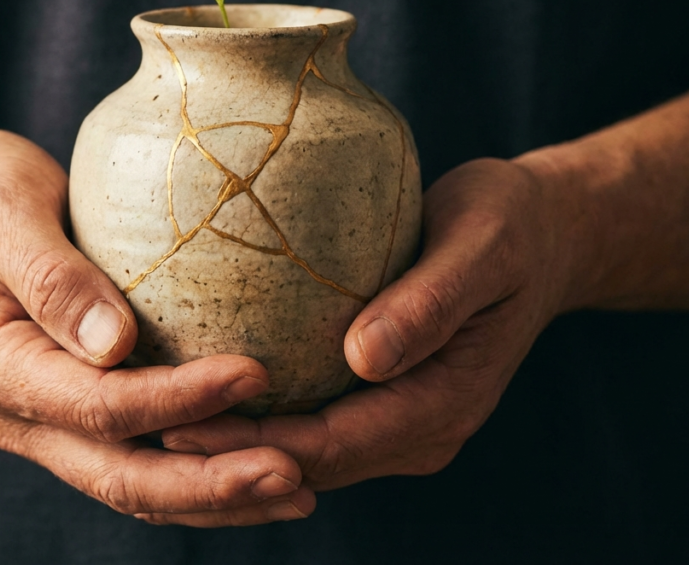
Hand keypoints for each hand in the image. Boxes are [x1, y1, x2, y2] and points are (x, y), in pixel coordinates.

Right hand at [0, 128, 315, 524]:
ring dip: (214, 495)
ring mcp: (46, 422)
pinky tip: (257, 463)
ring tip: (295, 490)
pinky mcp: (74, 412)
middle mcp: (20, 414)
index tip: (255, 374)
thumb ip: (50, 276)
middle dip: (210, 484)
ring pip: (135, 484)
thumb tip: (114, 343)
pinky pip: (139, 457)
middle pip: (122, 475)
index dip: (180, 399)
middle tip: (293, 476)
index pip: (100, 405)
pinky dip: (198, 471)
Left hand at [157, 157, 576, 519]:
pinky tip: (211, 384)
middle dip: (230, 453)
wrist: (542, 234)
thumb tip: (363, 358)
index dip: (254, 443)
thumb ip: (430, 302)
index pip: (333, 444)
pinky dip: (266, 412)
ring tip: (159, 410)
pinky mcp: (388, 393)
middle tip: (146, 420)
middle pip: (309, 461)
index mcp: (444, 403)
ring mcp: (404, 417)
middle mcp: (422, 426)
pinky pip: (319, 417)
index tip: (182, 420)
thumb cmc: (510, 227)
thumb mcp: (480, 247)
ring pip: (308, 450)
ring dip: (239, 440)